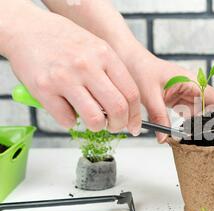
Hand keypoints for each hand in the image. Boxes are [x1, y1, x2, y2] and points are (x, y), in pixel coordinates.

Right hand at [3, 8, 141, 134]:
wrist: (28, 29)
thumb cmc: (66, 42)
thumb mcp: (98, 48)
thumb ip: (114, 74)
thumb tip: (129, 108)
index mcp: (105, 55)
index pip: (131, 94)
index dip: (135, 115)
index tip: (134, 125)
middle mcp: (87, 66)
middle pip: (118, 109)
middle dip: (119, 125)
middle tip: (114, 126)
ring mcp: (65, 78)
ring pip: (94, 119)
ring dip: (97, 127)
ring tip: (93, 122)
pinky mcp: (44, 89)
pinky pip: (67, 120)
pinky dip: (70, 122)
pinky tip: (68, 111)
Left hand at [124, 48, 213, 142]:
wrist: (128, 59)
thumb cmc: (140, 68)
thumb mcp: (148, 93)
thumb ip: (158, 115)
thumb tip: (164, 138)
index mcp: (192, 81)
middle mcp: (194, 88)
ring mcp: (188, 94)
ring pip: (206, 114)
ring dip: (213, 127)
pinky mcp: (180, 100)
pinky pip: (193, 115)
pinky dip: (196, 126)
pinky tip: (199, 137)